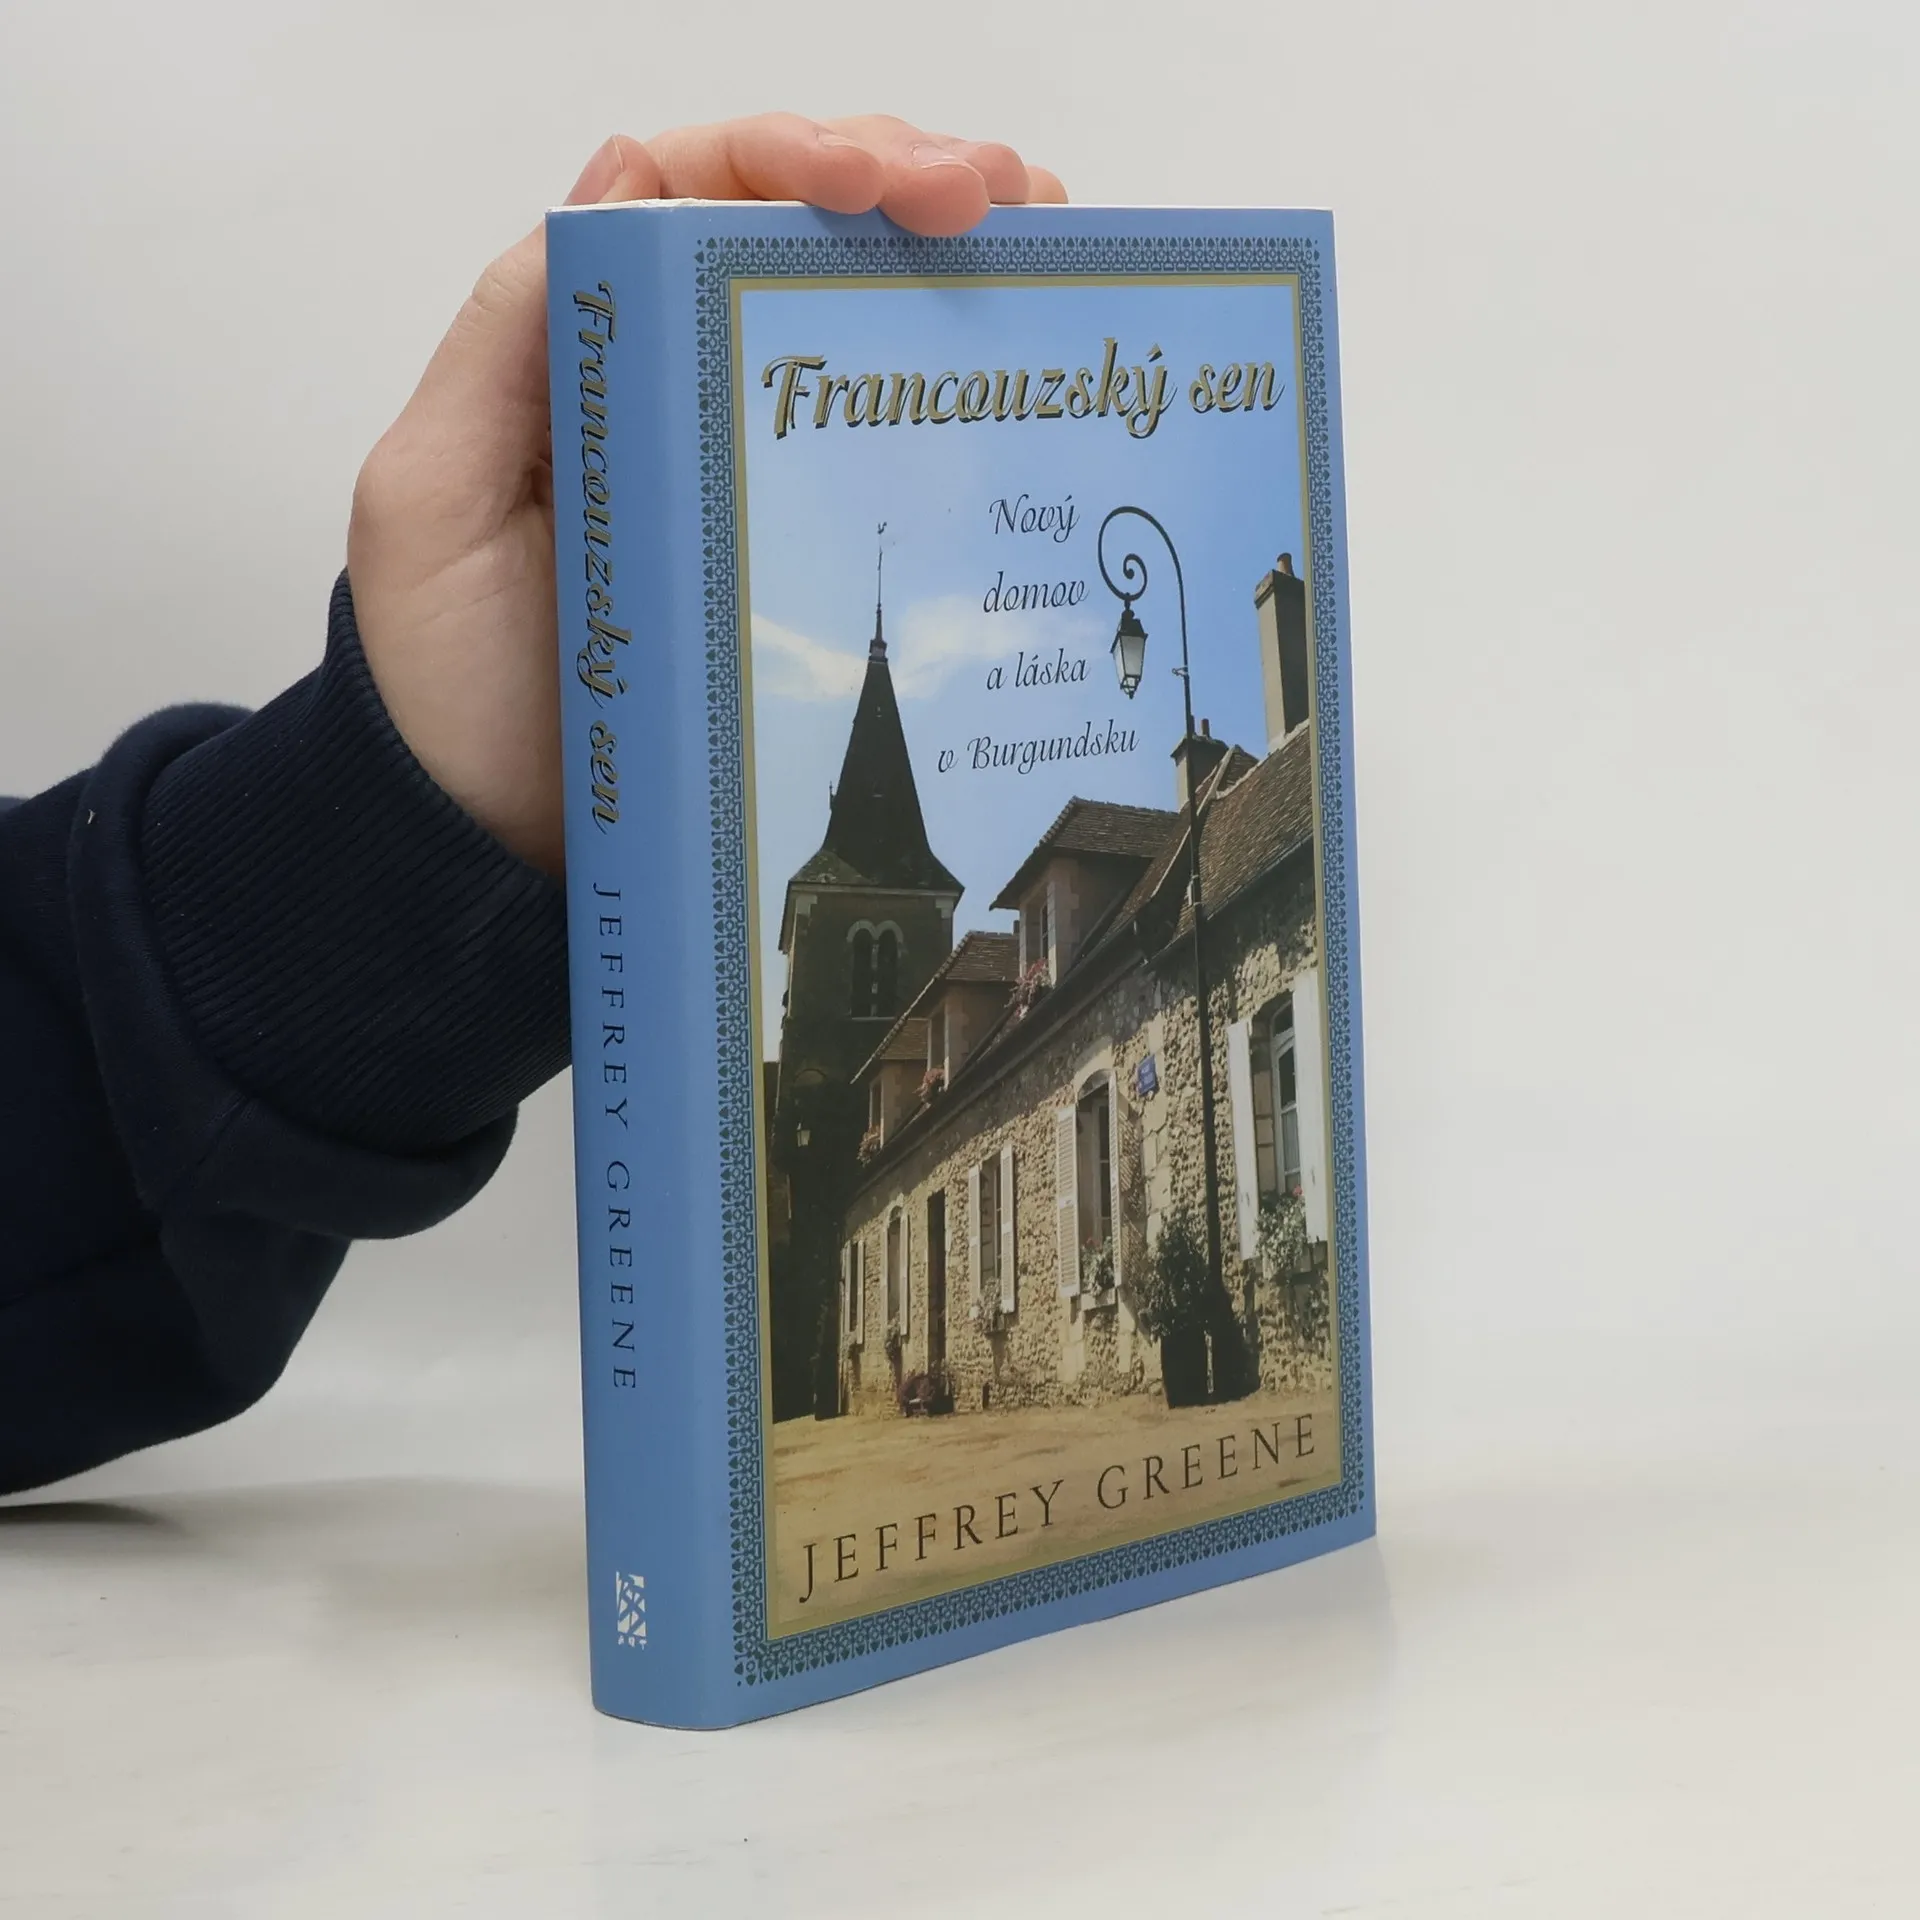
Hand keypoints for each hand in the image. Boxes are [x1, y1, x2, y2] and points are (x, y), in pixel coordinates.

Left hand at [346, 116, 1066, 874]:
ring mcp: (746, 464)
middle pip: (800, 230)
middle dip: (907, 177)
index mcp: (591, 345)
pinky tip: (1026, 354)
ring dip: (957, 254)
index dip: (797, 154)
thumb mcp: (430, 497)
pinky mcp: (797, 551)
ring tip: (1049, 232)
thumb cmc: (445, 683)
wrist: (490, 841)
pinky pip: (883, 447)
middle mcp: (678, 382)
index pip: (699, 188)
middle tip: (1005, 195)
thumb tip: (629, 167)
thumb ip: (506, 339)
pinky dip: (957, 385)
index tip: (885, 184)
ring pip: (856, 315)